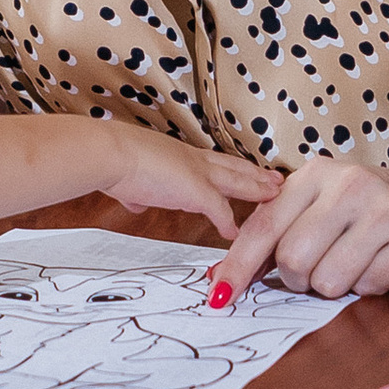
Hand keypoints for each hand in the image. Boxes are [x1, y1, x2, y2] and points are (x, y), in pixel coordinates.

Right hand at [97, 127, 280, 244]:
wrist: (111, 155)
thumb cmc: (113, 161)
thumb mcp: (130, 177)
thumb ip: (137, 191)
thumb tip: (135, 199)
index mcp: (178, 154)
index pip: (214, 161)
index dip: (231, 167)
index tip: (246, 170)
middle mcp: (193, 160)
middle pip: (235, 167)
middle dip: (256, 174)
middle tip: (276, 178)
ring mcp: (198, 175)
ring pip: (238, 182)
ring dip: (257, 190)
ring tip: (275, 196)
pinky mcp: (197, 192)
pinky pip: (221, 211)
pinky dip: (230, 223)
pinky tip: (237, 234)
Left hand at [209, 161, 388, 304]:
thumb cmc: (366, 212)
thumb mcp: (318, 208)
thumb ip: (273, 237)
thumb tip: (219, 280)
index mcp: (316, 173)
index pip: (264, 226)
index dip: (239, 266)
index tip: (220, 297)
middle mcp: (349, 184)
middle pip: (294, 260)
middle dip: (299, 280)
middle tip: (318, 269)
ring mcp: (385, 208)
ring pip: (329, 280)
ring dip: (336, 285)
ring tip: (354, 262)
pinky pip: (369, 287)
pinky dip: (370, 286)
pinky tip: (382, 263)